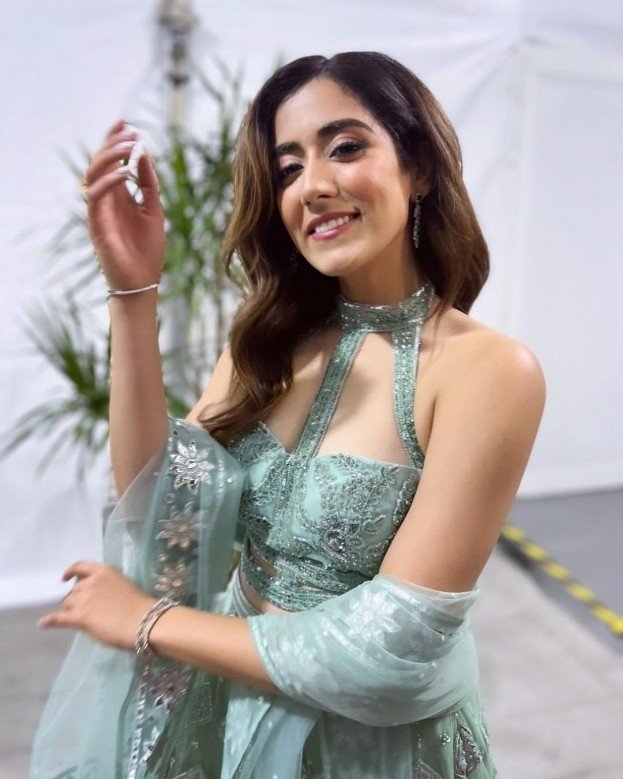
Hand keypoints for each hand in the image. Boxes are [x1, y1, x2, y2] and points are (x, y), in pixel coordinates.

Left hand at [39, 561, 155, 650]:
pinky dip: (50, 621)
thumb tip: (100, 595)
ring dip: (72, 609)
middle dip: (77, 598)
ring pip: (68, 604)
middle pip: (74, 590)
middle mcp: (90, 582)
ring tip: (81, 619)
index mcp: (104, 572)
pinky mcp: (79, 616)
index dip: (71, 572)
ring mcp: (83, 599)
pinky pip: (59, 618)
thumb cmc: (140, 605)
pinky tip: (43, 624)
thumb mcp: (124, 585)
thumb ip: (108, 586)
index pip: (81, 567)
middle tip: (88, 609)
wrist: (143, 621)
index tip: (65, 578)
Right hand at [83, 118, 165, 290]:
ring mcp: (99, 210)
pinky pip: (95, 195)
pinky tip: (125, 173)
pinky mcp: (96, 223)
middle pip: (100, 162)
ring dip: (110, 157)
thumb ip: (148, 184)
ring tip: (129, 146)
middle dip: (113, 143)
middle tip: (130, 132)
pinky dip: (109, 181)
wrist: (143, 281)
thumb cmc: (148, 250)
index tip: (127, 123)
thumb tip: (144, 154)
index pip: (111, 162)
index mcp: (119, 196)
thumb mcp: (154, 210)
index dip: (115, 140)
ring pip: (93, 174)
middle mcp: (106, 200)